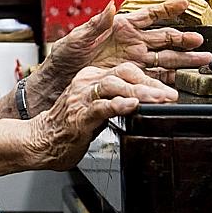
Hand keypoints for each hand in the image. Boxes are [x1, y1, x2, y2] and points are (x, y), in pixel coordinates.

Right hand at [26, 63, 176, 170]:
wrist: (39, 141)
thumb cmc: (66, 127)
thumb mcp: (94, 108)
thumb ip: (114, 101)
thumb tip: (140, 103)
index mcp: (91, 78)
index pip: (125, 71)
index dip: (149, 80)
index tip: (168, 91)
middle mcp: (87, 83)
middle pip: (124, 74)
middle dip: (151, 84)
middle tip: (171, 95)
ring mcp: (82, 98)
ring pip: (115, 86)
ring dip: (141, 92)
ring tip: (160, 99)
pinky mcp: (79, 115)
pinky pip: (101, 106)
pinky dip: (118, 104)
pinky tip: (133, 105)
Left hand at [35, 0, 211, 101]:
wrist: (60, 79)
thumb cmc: (66, 55)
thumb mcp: (78, 36)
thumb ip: (97, 23)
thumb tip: (111, 5)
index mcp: (121, 27)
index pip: (149, 15)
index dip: (167, 9)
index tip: (184, 3)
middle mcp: (132, 43)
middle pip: (164, 38)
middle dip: (184, 38)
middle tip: (201, 40)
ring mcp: (134, 61)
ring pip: (165, 59)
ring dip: (184, 59)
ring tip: (202, 60)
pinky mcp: (132, 78)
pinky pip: (154, 79)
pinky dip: (169, 81)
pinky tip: (182, 82)